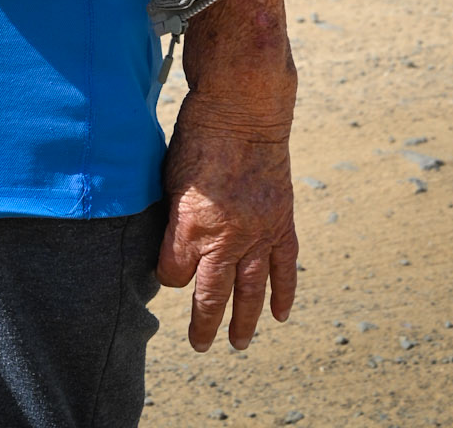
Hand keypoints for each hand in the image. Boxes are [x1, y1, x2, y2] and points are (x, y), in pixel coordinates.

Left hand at [158, 90, 298, 351]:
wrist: (244, 109)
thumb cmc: (197, 135)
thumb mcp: (170, 177)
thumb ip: (173, 217)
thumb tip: (173, 243)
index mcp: (188, 226)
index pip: (172, 275)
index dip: (168, 276)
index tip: (168, 271)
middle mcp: (224, 238)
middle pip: (211, 297)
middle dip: (203, 324)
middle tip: (200, 344)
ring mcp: (257, 233)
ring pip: (251, 291)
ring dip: (245, 321)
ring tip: (238, 344)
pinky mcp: (281, 223)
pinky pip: (285, 268)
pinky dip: (284, 293)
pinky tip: (281, 315)